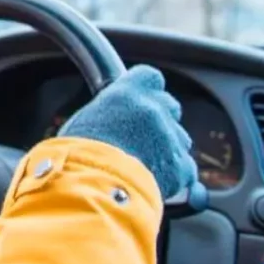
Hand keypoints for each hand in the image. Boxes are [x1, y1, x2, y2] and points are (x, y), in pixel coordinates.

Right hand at [58, 65, 197, 199]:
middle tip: (143, 137)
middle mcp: (153, 110)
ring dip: (168, 149)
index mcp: (127, 93)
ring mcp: (170, 138)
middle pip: (170, 106)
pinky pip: (186, 168)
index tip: (141, 100)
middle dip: (162, 120)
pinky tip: (155, 182)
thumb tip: (111, 120)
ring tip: (145, 165)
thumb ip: (109, 113)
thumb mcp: (85, 121)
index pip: (151, 77)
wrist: (92, 187)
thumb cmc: (77, 156)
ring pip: (180, 138)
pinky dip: (176, 176)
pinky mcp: (181, 166)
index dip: (148, 90)